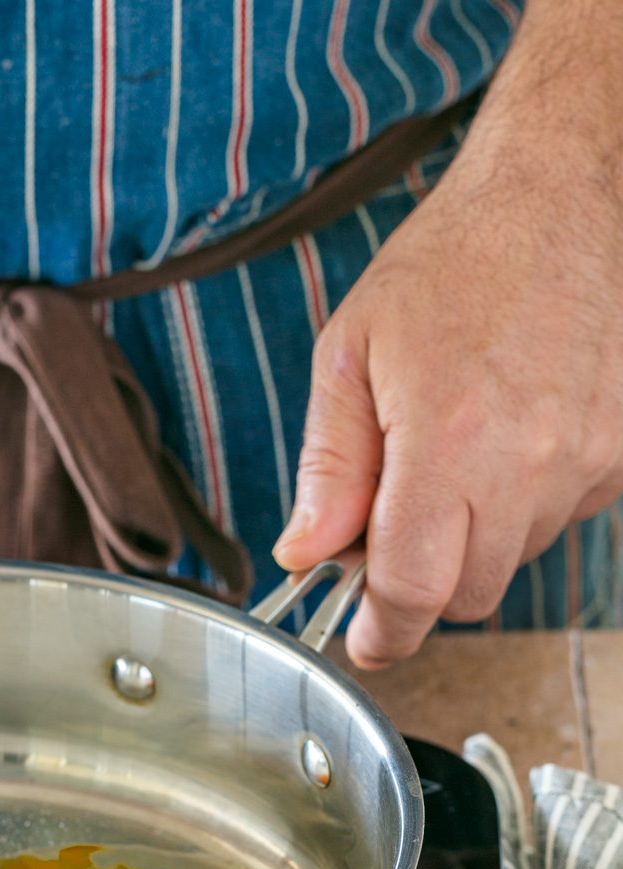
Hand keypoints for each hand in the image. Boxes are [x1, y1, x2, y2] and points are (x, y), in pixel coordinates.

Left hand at [274, 110, 622, 666]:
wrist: (560, 197)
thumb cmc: (453, 264)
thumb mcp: (350, 357)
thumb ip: (329, 470)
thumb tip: (306, 551)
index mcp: (449, 443)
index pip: (413, 590)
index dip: (382, 632)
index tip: (364, 641)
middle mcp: (529, 463)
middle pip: (465, 594)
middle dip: (420, 582)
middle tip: (391, 523)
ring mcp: (587, 461)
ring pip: (513, 559)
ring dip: (472, 536)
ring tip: (453, 452)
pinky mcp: (620, 453)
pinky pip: (559, 519)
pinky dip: (521, 503)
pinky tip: (505, 439)